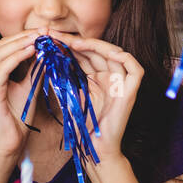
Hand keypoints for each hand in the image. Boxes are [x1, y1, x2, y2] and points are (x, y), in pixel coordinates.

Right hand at [0, 30, 40, 169]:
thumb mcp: (28, 89)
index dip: (23, 38)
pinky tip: (33, 50)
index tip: (44, 33)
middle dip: (23, 36)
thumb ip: (33, 71)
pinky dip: (18, 56)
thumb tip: (46, 53)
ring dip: (22, 42)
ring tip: (40, 36)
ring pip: (1, 53)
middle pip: (1, 46)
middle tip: (44, 30)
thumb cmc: (17, 121)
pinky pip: (3, 66)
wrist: (8, 146)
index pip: (4, 48)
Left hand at [47, 30, 141, 164]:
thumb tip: (48, 54)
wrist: (93, 146)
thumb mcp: (69, 93)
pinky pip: (134, 68)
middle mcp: (110, 76)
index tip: (48, 39)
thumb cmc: (80, 124)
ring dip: (93, 45)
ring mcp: (122, 82)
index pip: (83, 54)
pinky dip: (122, 57)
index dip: (68, 44)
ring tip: (72, 42)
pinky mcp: (132, 90)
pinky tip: (103, 52)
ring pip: (114, 54)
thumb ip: (64, 75)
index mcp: (96, 77)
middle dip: (76, 41)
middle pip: (96, 51)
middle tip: (56, 36)